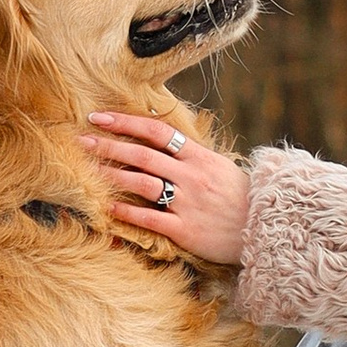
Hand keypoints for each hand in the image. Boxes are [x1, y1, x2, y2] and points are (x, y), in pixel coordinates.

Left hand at [82, 112, 251, 265]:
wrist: (265, 228)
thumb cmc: (239, 196)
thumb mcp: (218, 166)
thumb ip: (189, 155)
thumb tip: (159, 139)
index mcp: (199, 156)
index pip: (156, 131)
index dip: (125, 122)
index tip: (99, 116)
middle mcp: (191, 176)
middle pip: (142, 155)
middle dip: (109, 146)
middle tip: (81, 142)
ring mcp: (188, 203)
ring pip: (143, 183)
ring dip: (113, 176)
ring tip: (90, 172)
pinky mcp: (186, 230)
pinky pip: (151, 219)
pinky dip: (128, 212)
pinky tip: (108, 207)